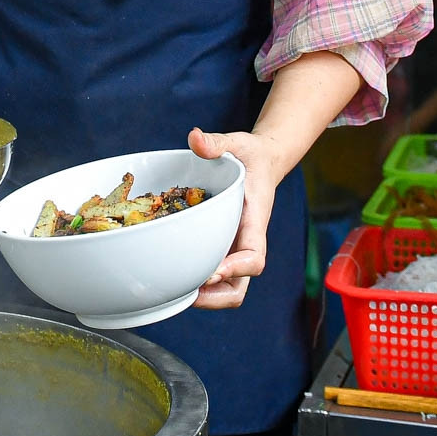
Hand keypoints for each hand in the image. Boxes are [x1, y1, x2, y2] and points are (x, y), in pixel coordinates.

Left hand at [188, 127, 291, 309]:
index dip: (236, 268)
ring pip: (229, 289)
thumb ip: (217, 142)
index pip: (254, 257)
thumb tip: (195, 138)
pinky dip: (199, 283)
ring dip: (207, 297)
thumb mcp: (237, 142)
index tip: (215, 269)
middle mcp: (246, 241)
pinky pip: (216, 277)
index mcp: (254, 220)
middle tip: (187, 291)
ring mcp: (235, 249)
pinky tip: (175, 275)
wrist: (261, 162)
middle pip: (240, 287)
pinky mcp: (224, 248)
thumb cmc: (251, 155)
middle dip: (216, 296)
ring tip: (176, 290)